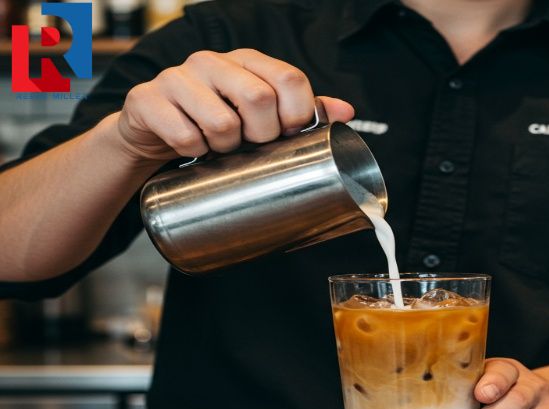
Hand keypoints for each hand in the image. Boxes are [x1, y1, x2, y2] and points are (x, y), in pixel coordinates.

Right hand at [113, 49, 354, 162]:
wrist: (153, 132)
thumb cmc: (215, 123)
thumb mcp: (260, 115)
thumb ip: (300, 112)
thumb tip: (346, 112)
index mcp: (246, 61)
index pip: (289, 79)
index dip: (297, 115)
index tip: (289, 135)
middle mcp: (211, 62)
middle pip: (258, 98)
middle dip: (263, 136)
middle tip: (252, 146)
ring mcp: (177, 78)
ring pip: (221, 123)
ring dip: (226, 148)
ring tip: (220, 148)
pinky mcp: (147, 100)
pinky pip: (184, 136)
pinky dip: (194, 153)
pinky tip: (192, 150)